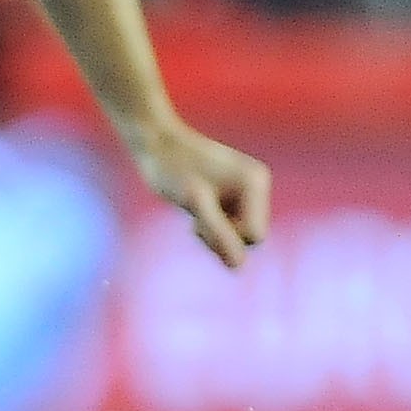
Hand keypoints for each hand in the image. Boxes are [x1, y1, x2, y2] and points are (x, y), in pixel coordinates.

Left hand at [130, 117, 270, 269]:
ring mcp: (245, 191)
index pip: (255, 235)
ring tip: (193, 212)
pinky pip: (228, 225)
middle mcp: (256, 187)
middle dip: (221, 235)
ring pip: (237, 233)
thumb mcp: (195, 203)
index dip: (227, 238)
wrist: (154, 143)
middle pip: (249, 237)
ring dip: (213, 232)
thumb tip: (238, 267)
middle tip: (194, 220)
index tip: (201, 223)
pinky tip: (194, 209)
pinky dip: (209, 225)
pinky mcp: (230, 196)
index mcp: (256, 183)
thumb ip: (218, 233)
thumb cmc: (171, 168)